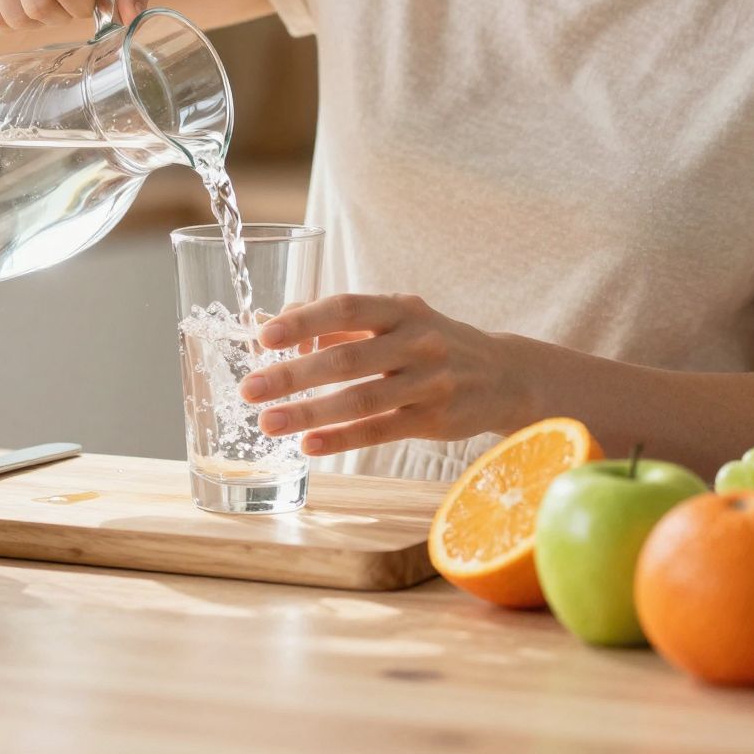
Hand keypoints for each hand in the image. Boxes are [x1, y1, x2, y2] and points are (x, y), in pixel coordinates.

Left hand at [238, 294, 536, 457]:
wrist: (504, 374)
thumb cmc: (432, 343)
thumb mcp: (396, 319)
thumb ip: (338, 322)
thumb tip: (270, 324)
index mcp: (400, 309)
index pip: (346, 308)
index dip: (304, 321)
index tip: (264, 336)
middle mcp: (417, 341)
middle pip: (347, 359)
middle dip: (293, 375)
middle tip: (249, 389)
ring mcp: (429, 382)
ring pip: (361, 400)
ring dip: (310, 413)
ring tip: (268, 423)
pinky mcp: (435, 419)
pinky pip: (381, 430)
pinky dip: (342, 439)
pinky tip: (308, 445)